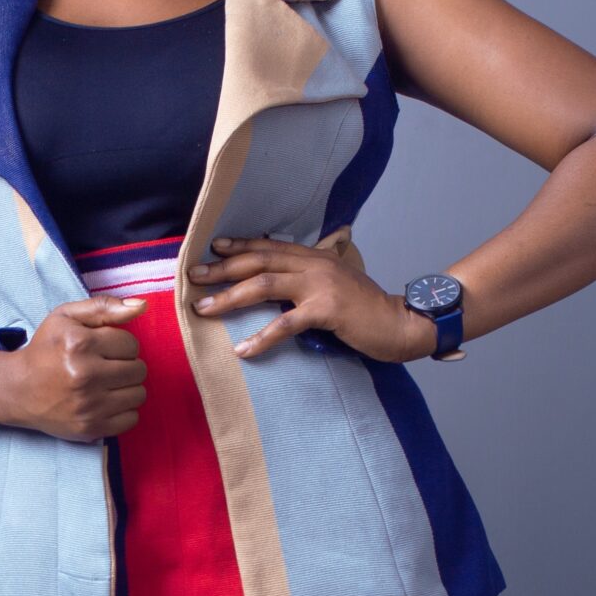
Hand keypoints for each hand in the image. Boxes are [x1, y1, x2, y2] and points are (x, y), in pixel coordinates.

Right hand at [0, 296, 148, 441]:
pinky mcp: (91, 428)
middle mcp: (85, 376)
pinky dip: (123, 410)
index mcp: (80, 344)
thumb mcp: (66, 317)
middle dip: (126, 365)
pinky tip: (105, 402)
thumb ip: (104, 307)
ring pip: (139, 394)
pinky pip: (132, 418)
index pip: (131, 344)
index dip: (120, 344)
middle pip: (139, 370)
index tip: (104, 349)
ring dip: (126, 388)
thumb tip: (142, 306)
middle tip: (105, 367)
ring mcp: (89, 406)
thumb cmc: (44, 350)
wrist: (17, 390)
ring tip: (106, 384)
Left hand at [188, 235, 436, 362]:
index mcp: (315, 257)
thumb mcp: (336, 284)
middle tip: (194, 277)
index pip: (269, 246)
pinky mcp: (327, 310)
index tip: (212, 248)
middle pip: (258, 261)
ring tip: (205, 309)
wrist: (401, 322)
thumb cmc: (366, 310)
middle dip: (222, 269)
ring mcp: (320, 285)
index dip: (239, 245)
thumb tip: (282, 285)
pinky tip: (244, 350)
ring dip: (230, 298)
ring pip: (264, 285)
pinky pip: (286, 323)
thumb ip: (310, 279)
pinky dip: (262, 337)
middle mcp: (314, 265)